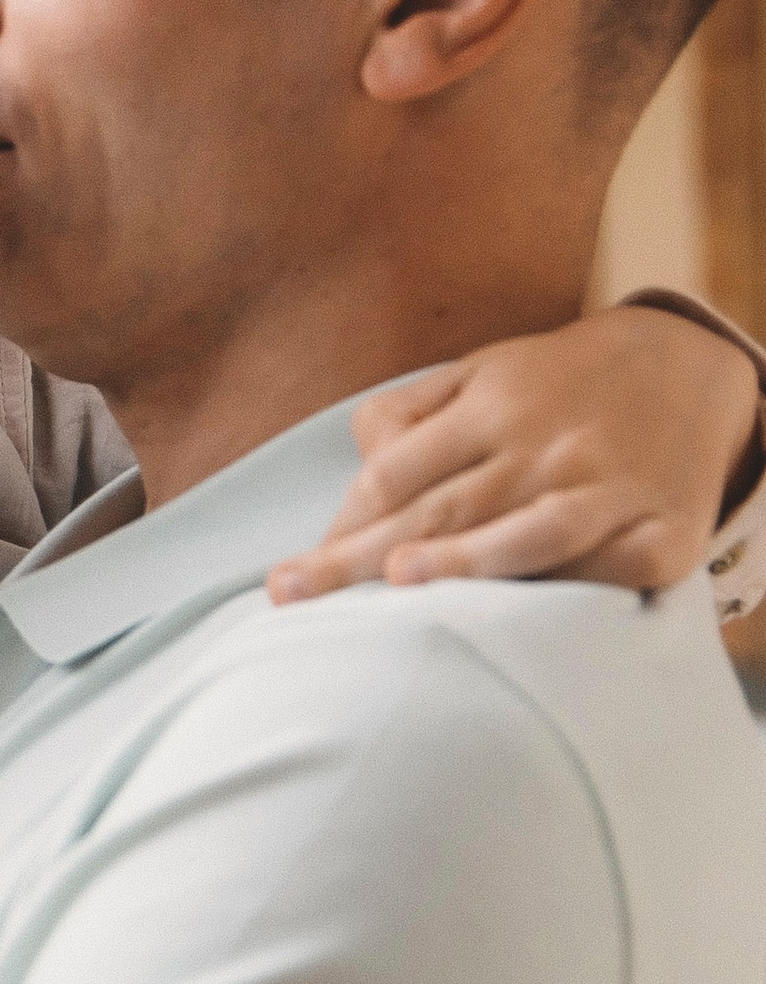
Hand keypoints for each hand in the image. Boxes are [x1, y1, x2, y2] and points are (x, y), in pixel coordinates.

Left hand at [268, 309, 763, 603]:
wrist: (692, 366)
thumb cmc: (559, 384)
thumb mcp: (485, 370)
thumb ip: (413, 413)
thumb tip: (359, 459)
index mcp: (491, 405)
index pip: (396, 471)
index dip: (342, 523)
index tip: (293, 574)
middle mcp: (543, 445)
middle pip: (438, 508)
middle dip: (358, 557)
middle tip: (291, 595)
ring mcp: (604, 489)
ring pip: (526, 531)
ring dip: (464, 559)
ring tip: (399, 584)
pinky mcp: (659, 535)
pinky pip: (604, 567)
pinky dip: (561, 590)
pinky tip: (518, 617)